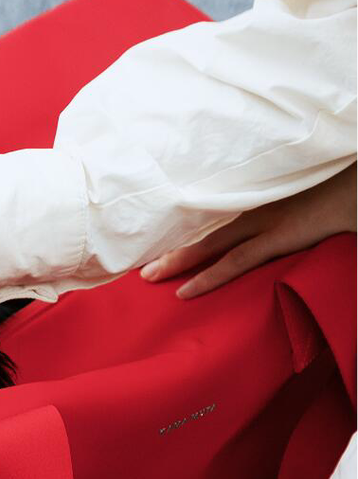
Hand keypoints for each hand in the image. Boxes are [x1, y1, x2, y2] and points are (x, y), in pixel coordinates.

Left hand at [140, 163, 356, 298]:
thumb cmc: (338, 186)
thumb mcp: (305, 199)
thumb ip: (284, 214)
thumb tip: (276, 227)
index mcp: (261, 200)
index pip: (217, 219)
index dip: (190, 235)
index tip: (163, 247)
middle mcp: (257, 208)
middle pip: (204, 230)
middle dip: (171, 249)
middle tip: (140, 266)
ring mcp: (266, 221)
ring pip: (210, 245)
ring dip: (177, 262)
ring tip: (148, 277)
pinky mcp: (280, 236)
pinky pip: (236, 261)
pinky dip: (208, 277)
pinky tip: (184, 291)